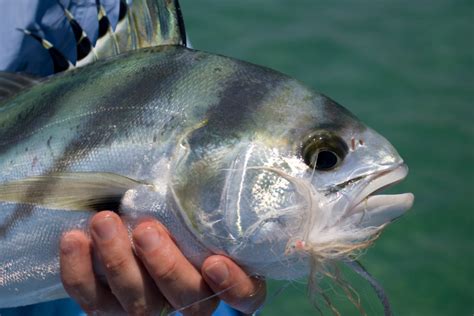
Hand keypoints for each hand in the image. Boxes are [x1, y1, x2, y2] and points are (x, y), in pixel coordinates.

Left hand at [59, 211, 265, 314]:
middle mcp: (191, 299)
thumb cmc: (177, 211)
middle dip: (165, 266)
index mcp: (222, 277)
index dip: (233, 286)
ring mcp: (150, 308)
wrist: (134, 226)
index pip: (245, 296)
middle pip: (187, 298)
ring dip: (119, 262)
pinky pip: (93, 301)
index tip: (214, 261)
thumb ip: (202, 198)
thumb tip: (199, 160)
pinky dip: (80, 272)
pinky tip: (74, 239)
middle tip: (146, 229)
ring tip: (104, 221)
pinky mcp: (110, 309)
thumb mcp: (196, 203)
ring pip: (138, 304)